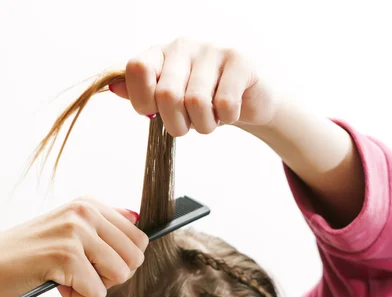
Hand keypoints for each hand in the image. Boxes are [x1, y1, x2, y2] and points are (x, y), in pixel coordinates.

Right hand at [0, 199, 147, 296]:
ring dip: (94, 287)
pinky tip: (55, 284)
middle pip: (135, 258)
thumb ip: (103, 226)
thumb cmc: (30, 255)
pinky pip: (97, 292)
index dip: (122, 261)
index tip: (93, 262)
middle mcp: (85, 212)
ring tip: (66, 277)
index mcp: (89, 204)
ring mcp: (76, 231)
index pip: (140, 238)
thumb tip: (138, 221)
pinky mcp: (66, 255)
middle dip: (112, 276)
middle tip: (81, 273)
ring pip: (120, 274)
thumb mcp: (69, 231)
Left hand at [109, 37, 281, 136]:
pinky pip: (224, 104)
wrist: (249, 101)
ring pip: (196, 102)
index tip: (156, 113)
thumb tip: (113, 88)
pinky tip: (230, 111)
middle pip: (166, 94)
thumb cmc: (204, 103)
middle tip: (188, 125)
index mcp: (160, 54)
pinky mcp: (239, 62)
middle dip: (177, 124)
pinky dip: (227, 118)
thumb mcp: (169, 101)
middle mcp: (183, 47)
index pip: (137, 69)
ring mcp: (212, 51)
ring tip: (211, 120)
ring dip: (204, 125)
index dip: (143, 101)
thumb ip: (141, 94)